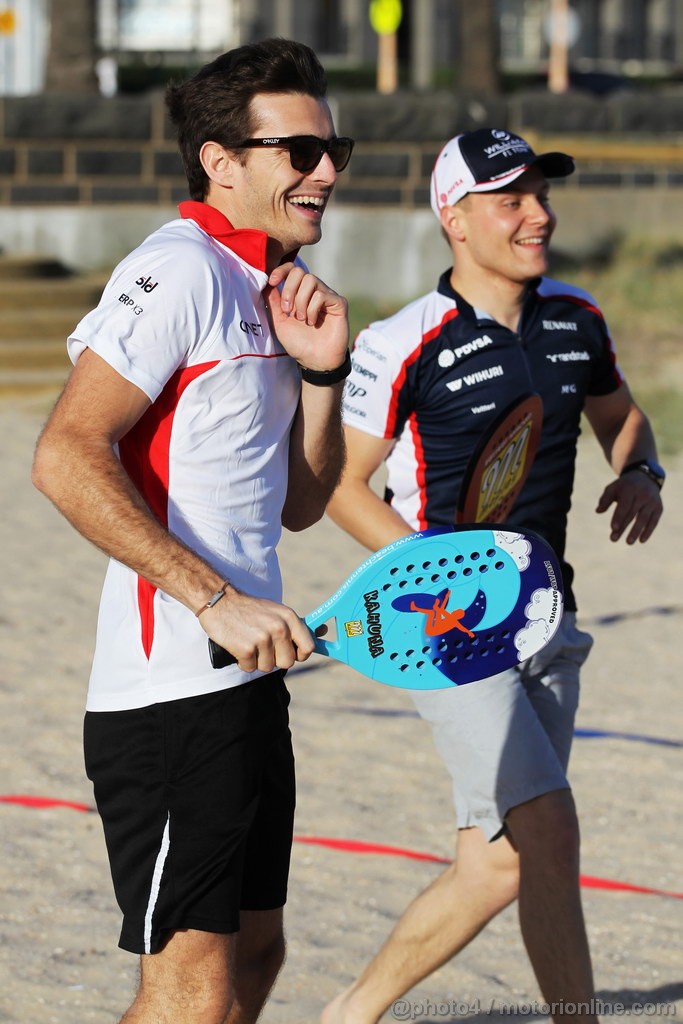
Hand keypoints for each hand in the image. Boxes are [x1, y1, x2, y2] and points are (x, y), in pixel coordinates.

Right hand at [199, 585, 314, 672]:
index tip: (291, 652)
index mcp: (289, 618)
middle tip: (264, 646)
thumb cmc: (250, 609)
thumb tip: (324, 632)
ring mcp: (263, 639)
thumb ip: (297, 625)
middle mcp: (279, 628)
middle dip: (276, 659)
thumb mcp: (277, 611)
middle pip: (288, 662)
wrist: (219, 601)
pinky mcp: (246, 649)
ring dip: (258, 660)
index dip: (300, 654)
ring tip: (250, 643)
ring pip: (268, 667)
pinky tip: (239, 647)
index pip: (308, 646)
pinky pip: (250, 668)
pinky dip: (244, 662)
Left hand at [265, 263, 348, 370]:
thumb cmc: (298, 342)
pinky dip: (313, 309)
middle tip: (288, 310)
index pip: (292, 269)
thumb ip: (273, 302)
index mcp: (300, 293)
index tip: (272, 282)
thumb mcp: (279, 321)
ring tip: (302, 319)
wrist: (315, 360)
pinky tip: (313, 323)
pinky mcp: (339, 303)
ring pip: (311, 280)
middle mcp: (314, 291)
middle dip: (289, 289)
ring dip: (301, 301)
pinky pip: (322, 295)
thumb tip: (267, 282)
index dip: (281, 271)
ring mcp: (327, 296)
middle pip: (300, 272)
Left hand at [595, 472, 662, 543]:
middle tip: (613, 539)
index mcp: (630, 489)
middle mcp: (643, 494)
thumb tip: (598, 511)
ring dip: (636, 532)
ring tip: (628, 542)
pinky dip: (648, 531)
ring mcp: (652, 501)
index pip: (624, 505)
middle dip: (623, 527)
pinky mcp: (659, 507)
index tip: (613, 528)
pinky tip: (641, 541)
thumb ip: (605, 499)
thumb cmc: (624, 487)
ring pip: (644, 518)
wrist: (645, 478)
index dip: (619, 517)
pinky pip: (654, 521)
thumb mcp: (613, 488)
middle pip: (632, 514)